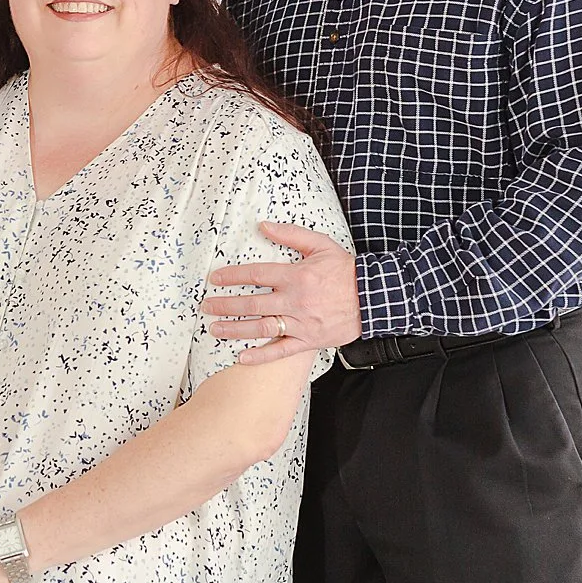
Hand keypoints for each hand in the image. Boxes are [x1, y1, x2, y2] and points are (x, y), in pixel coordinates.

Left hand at [202, 220, 360, 364]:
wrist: (375, 297)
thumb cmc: (347, 271)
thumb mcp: (321, 245)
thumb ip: (290, 234)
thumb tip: (263, 225)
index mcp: (296, 275)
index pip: (256, 274)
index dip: (232, 276)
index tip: (214, 279)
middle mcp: (295, 300)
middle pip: (252, 303)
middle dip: (225, 305)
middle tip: (206, 306)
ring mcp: (301, 322)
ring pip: (262, 327)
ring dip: (235, 328)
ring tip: (214, 329)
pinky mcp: (309, 340)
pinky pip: (281, 350)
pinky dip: (261, 356)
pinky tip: (241, 357)